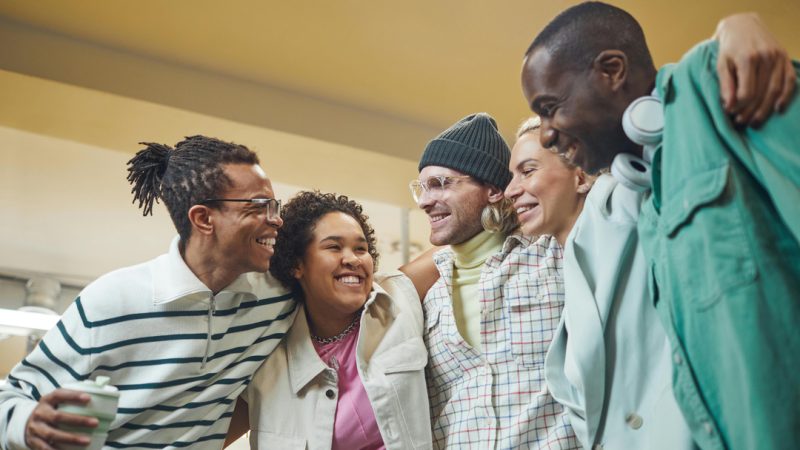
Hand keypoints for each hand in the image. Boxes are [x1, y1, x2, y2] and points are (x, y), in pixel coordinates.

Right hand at [25, 389, 97, 449]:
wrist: (27, 423)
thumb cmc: (50, 411)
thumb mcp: (56, 402)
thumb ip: (71, 400)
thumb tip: (99, 399)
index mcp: (47, 400)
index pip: (59, 395)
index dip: (73, 396)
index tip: (89, 398)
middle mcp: (40, 413)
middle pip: (58, 417)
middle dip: (78, 421)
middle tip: (95, 423)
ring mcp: (35, 428)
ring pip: (52, 434)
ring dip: (71, 439)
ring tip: (87, 441)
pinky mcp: (33, 442)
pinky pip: (46, 448)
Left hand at [714, 12, 794, 126]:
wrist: (743, 26)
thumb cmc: (729, 48)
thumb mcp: (721, 64)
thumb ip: (725, 85)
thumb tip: (728, 107)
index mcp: (747, 59)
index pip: (746, 92)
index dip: (739, 107)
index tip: (731, 115)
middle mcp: (766, 57)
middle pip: (761, 93)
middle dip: (751, 112)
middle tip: (742, 123)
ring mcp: (778, 58)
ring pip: (775, 90)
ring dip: (766, 110)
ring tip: (755, 122)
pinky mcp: (785, 58)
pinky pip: (790, 80)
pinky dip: (786, 96)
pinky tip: (778, 109)